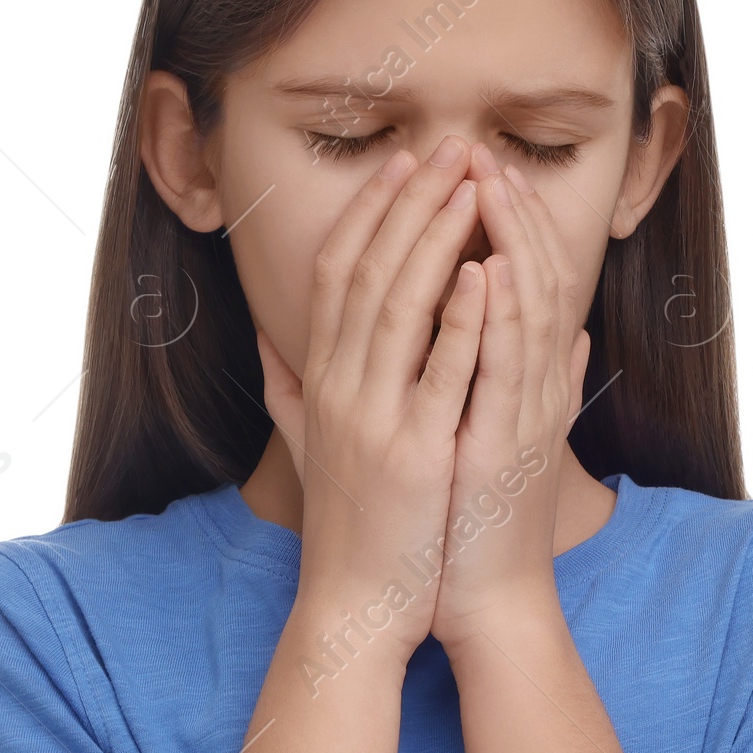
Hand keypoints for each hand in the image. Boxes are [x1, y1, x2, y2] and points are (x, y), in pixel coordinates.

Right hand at [256, 136, 487, 662]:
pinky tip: (484, 272)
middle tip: (448, 147)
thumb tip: (267, 342)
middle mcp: (337, 388)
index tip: (402, 164)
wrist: (355, 605)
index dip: (369, 213)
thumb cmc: (347, 527)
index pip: (336, 273)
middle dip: (410, 203)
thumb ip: (285, 390)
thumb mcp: (308, 447)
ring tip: (471, 185)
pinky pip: (441, 374)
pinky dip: (461, 320)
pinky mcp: (415, 455)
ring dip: (436, 238)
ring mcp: (373, 419)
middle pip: (369, 271)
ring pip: (401, 307)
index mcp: (319, 380)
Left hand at [429, 144, 589, 654]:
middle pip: (534, 278)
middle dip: (510, 212)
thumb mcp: (500, 432)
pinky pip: (507, 371)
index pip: (525, 282)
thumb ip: (530, 378)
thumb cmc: (476, 520)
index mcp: (528, 380)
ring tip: (488, 183)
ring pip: (528, 310)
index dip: (508, 223)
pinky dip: (499, 317)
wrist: (485, 597)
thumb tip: (566, 333)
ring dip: (511, 243)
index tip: (477, 170)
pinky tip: (486, 270)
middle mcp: (536, 388)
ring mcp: (526, 415)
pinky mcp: (506, 447)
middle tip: (482, 151)